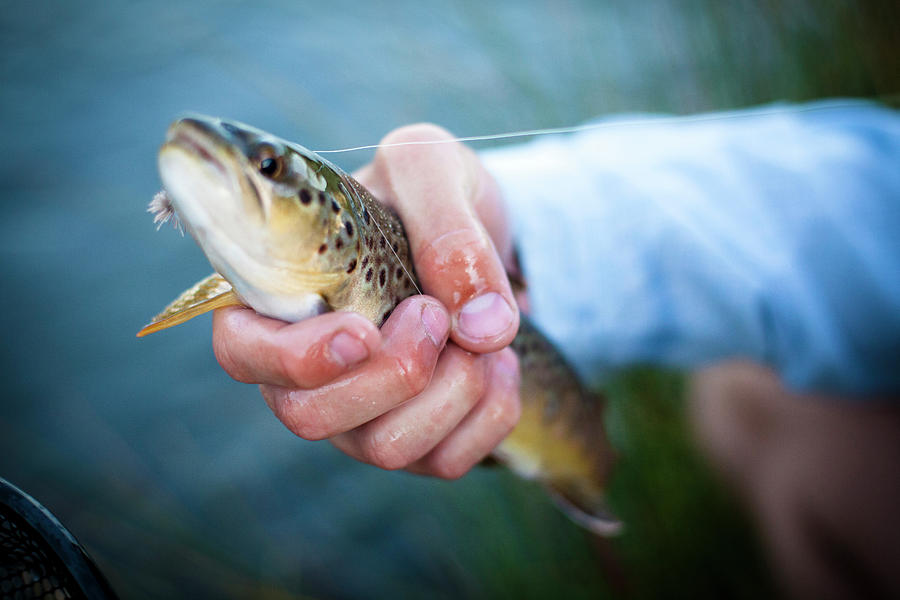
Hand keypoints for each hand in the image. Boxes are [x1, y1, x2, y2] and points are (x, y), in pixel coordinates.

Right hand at [212, 124, 521, 477]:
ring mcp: (360, 414)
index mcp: (282, 298)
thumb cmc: (430, 196)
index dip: (295, 360)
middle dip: (394, 373)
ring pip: (385, 448)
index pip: (242, 353)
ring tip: (482, 333)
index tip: (364, 332)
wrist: (482, 237)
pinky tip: (500, 361)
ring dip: (453, 390)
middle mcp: (308, 370)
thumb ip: (447, 226)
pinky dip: (491, 410)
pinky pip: (446, 461)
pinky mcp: (416, 441)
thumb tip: (481, 327)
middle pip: (311, 417)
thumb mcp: (434, 168)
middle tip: (436, 313)